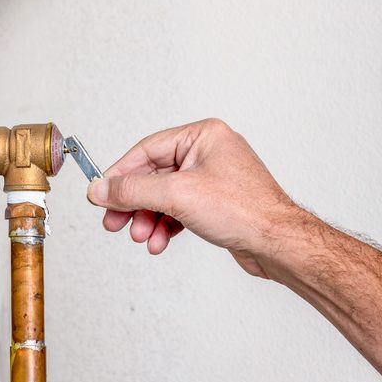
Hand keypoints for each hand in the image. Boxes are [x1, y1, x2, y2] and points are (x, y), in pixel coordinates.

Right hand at [87, 118, 294, 276]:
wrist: (280, 245)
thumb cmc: (245, 211)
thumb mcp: (177, 196)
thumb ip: (133, 191)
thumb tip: (101, 189)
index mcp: (203, 136)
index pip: (147, 150)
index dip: (120, 173)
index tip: (101, 193)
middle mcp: (207, 153)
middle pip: (153, 175)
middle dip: (133, 203)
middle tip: (113, 221)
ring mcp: (212, 178)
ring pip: (164, 196)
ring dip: (148, 218)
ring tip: (141, 236)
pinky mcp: (214, 202)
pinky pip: (178, 210)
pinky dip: (165, 226)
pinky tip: (159, 241)